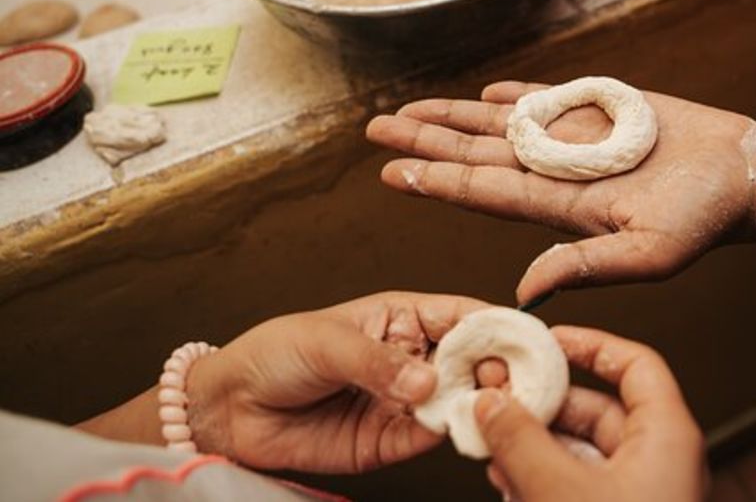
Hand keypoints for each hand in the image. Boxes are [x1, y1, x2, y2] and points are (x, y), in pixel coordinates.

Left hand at [186, 292, 497, 472]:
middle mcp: (414, 358)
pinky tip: (461, 430)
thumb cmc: (274, 353)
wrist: (228, 409)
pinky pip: (430, 438)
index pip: (464, 316)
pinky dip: (450, 436)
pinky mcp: (390, 441)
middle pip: (473, 362)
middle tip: (510, 381)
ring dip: (480, 405)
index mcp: (405, 317)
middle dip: (498, 370)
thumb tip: (428, 383)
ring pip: (459, 402)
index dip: (497, 326)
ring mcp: (405, 401)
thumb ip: (378, 363)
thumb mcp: (326, 342)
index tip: (525, 340)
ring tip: (496, 407)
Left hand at [366, 81, 755, 303]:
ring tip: (409, 108)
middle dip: (425, 141)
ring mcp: (578, 141)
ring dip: (453, 115)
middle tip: (374, 129)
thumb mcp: (647, 254)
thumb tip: (524, 287)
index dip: (436, 179)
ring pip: (500, 125)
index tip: (391, 170)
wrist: (745, 173)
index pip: (483, 192)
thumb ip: (586, 266)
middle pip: (476, 154)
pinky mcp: (605, 111)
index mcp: (562, 208)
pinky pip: (550, 99)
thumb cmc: (703, 220)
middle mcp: (559, 173)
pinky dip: (516, 94)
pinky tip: (485, 93)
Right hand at [478, 326, 704, 501]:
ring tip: (495, 446)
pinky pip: (583, 486)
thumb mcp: (561, 490)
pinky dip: (546, 479)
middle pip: (600, 409)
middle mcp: (662, 460)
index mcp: (668, 436)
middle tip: (503, 401)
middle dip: (544, 406)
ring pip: (585, 452)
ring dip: (536, 448)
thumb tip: (493, 404)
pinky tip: (510, 483)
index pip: (635, 364)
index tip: (548, 341)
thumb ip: (522, 442)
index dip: (589, 346)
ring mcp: (644, 493)